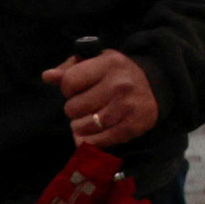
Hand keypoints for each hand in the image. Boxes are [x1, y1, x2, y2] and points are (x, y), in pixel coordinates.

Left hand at [43, 48, 161, 149]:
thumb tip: (47, 76)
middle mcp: (119, 84)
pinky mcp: (132, 127)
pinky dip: (91, 141)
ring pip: (82, 127)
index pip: (69, 82)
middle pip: (73, 108)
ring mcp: (126, 107)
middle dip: (75, 109)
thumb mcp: (96, 62)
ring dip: (81, 126)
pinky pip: (98, 141)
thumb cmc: (118, 73)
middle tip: (88, 105)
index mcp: (108, 64)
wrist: (157, 86)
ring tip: (91, 119)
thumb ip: (69, 68)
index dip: (68, 89)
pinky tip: (94, 134)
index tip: (78, 89)